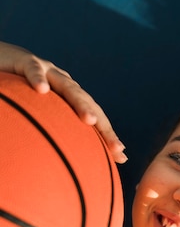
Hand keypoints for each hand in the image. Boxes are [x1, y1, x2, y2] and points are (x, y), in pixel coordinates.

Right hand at [0, 41, 126, 162]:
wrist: (0, 60)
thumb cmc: (18, 94)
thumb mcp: (37, 115)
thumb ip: (50, 133)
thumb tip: (60, 165)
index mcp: (69, 99)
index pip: (94, 119)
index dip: (108, 136)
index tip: (121, 158)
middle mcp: (64, 85)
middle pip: (89, 107)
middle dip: (104, 126)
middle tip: (116, 146)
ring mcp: (48, 72)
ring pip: (69, 88)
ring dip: (81, 103)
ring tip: (90, 120)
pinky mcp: (26, 61)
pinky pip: (33, 70)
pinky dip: (38, 79)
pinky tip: (42, 89)